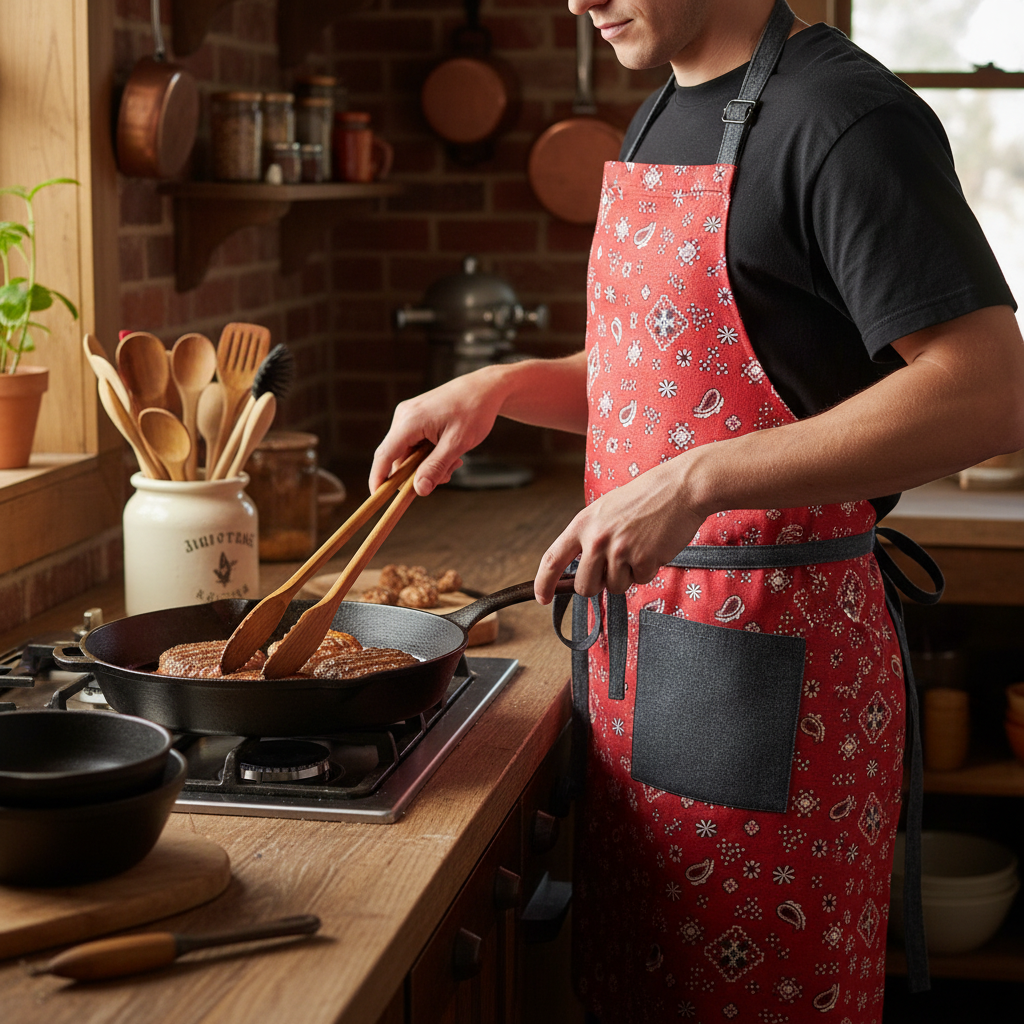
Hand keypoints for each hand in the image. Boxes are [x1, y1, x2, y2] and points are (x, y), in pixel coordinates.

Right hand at [369, 368, 506, 496]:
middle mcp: (403, 417)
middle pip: (398, 458)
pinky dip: (430, 454)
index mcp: (409, 421)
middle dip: (418, 473)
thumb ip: (436, 467)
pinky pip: (415, 444)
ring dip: (428, 464)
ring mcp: (409, 416)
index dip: (378, 479)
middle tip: (446, 476)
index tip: (378, 497)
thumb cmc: (474, 411)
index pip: (384, 456)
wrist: (485, 388)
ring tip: (455, 461)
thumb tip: (419, 490)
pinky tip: (450, 453)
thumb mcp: (457, 443)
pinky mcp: (416, 417)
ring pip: (409, 453)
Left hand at [534, 456, 707, 603]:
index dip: (544, 583)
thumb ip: (589, 537)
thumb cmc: (643, 499)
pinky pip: (640, 581)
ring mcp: (620, 550)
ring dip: (627, 575)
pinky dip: (647, 570)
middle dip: (597, 586)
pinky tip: (653, 547)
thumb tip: (581, 570)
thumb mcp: (604, 511)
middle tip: (613, 568)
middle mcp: (597, 538)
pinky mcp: (643, 560)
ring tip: (638, 547)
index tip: (542, 597)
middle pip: (584, 586)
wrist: (679, 488)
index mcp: (583, 524)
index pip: (553, 559)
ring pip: (614, 587)